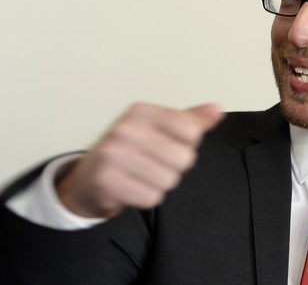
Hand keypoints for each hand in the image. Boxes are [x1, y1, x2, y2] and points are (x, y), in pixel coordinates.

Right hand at [56, 102, 223, 217]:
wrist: (89, 179)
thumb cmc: (130, 151)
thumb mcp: (160, 129)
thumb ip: (191, 120)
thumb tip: (218, 109)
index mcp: (141, 111)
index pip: (192, 132)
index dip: (186, 145)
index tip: (165, 145)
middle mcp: (125, 128)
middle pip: (184, 159)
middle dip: (174, 168)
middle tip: (151, 165)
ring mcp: (113, 154)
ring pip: (168, 180)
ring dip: (159, 185)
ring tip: (140, 176)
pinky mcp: (106, 181)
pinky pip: (150, 198)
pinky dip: (145, 198)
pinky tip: (131, 188)